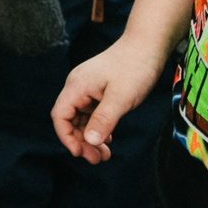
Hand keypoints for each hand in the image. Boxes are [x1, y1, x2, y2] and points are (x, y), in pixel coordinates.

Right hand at [50, 37, 168, 164]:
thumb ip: (103, 120)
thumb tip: (89, 142)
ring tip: (105, 155)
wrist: (147, 47)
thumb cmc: (134, 69)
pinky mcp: (99, 91)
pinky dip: (98, 129)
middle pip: (70, 120)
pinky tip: (108, 140)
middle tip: (98, 159)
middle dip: (81, 142)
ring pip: (82, 119)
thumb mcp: (120, 98)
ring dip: (90, 138)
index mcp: (77, 86)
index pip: (60, 116)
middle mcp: (78, 88)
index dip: (66, 137)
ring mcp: (88, 89)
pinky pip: (92, 114)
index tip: (80, 153)